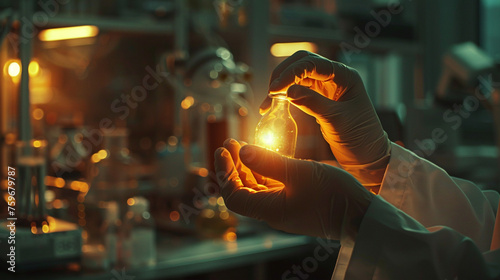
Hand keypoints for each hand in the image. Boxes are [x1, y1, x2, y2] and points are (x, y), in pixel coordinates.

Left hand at [214, 138, 372, 239]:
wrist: (362, 215)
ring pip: (257, 188)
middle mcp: (273, 212)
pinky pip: (272, 187)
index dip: (224, 173)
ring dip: (248, 168)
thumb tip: (242, 152)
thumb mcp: (300, 172)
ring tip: (243, 146)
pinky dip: (264, 171)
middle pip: (243, 190)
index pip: (234, 195)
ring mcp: (284, 208)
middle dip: (234, 166)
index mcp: (270, 210)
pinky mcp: (295, 203)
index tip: (223, 149)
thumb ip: (269, 162)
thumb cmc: (334, 195)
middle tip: (231, 142)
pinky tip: (265, 156)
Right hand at [260, 51, 390, 187]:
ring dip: (280, 86)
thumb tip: (287, 91)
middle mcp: (334, 76)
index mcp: (344, 76)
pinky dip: (283, 96)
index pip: (312, 64)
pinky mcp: (318, 97)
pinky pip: (297, 89)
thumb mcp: (336, 120)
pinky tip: (272, 107)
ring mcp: (326, 86)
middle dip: (283, 74)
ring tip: (267, 105)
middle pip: (302, 62)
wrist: (367, 156)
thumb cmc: (360, 137)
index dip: (290, 73)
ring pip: (297, 75)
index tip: (274, 90)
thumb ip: (312, 103)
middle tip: (270, 93)